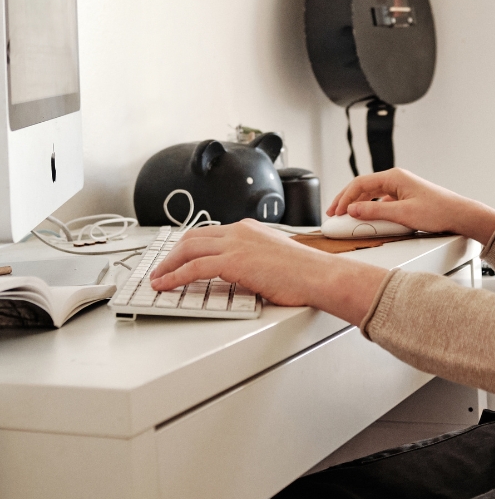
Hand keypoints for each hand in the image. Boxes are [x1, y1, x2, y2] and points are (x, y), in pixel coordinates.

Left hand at [149, 220, 387, 323]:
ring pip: (188, 248)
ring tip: (157, 279)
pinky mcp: (233, 261)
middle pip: (193, 236)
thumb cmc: (303, 272)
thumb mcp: (272, 258)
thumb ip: (251, 260)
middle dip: (172, 254)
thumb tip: (238, 276)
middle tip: (160, 268)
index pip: (209, 233)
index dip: (188, 246)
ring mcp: (236, 244)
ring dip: (167, 265)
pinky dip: (175, 276)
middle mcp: (240, 230)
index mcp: (249, 228)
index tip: (177, 257)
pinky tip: (165, 285)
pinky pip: (194, 267)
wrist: (318, 275)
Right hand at [328, 168, 494, 244]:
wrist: (460, 215)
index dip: (345, 198)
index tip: (336, 212)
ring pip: (371, 194)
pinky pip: (382, 201)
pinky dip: (370, 209)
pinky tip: (367, 218)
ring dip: (357, 205)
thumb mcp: (402, 214)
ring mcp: (401, 188)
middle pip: (363, 187)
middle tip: (334, 213)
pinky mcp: (405, 198)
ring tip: (346, 217)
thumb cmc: (437, 211)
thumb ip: (375, 211)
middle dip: (347, 200)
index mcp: (394, 177)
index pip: (360, 183)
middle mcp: (396, 179)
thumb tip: (353, 210)